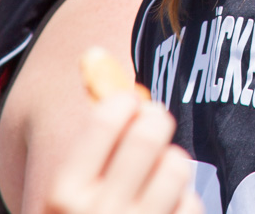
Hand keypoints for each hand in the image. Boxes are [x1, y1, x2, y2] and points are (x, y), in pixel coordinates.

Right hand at [43, 92, 199, 213]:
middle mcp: (97, 212)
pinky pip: (191, 201)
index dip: (124, 102)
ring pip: (175, 165)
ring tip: (159, 171)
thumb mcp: (68, 190)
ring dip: (171, 161)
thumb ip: (90, 140)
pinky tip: (166, 205)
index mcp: (63, 193)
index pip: (104, 121)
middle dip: (155, 121)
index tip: (130, 103)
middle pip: (146, 136)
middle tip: (153, 123)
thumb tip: (97, 55)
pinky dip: (183, 198)